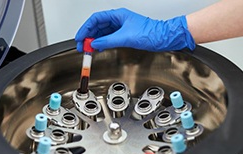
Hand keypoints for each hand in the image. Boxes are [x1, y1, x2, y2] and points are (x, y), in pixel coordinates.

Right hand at [75, 8, 195, 51]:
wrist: (163, 38)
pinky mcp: (124, 35)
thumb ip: (108, 41)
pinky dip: (102, 43)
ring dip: (94, 41)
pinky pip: (108, 38)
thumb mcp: (125, 37)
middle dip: (88, 36)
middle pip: (97, 26)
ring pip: (102, 33)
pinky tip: (98, 48)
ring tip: (88, 49)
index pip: (95, 19)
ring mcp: (121, 27)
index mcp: (117, 15)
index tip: (79, 38)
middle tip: (82, 46)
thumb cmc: (150, 33)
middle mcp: (118, 20)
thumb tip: (95, 44)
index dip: (85, 28)